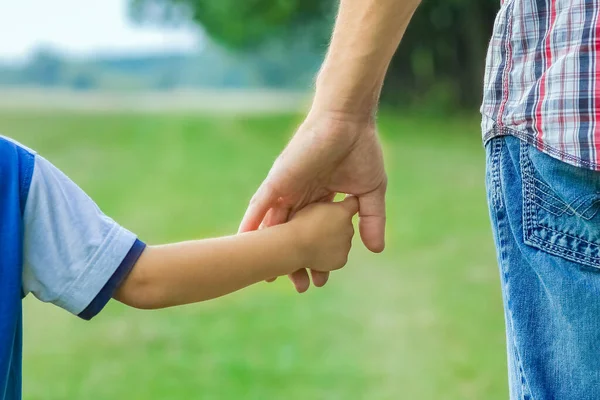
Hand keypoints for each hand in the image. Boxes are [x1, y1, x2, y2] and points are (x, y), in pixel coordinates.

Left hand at [239, 110, 386, 292]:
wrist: (348, 121)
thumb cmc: (361, 149)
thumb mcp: (369, 193)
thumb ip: (371, 220)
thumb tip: (376, 250)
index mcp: (319, 199)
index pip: (314, 234)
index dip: (317, 257)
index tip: (319, 280)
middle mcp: (299, 196)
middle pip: (292, 235)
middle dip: (294, 261)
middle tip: (299, 286)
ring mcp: (286, 189)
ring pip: (273, 225)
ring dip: (270, 250)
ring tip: (268, 276)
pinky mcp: (278, 180)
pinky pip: (260, 205)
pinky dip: (251, 223)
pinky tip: (244, 243)